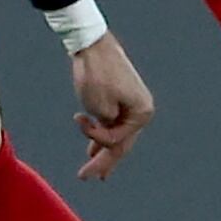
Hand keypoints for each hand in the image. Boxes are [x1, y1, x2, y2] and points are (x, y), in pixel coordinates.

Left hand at [67, 33, 154, 181]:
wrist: (91, 43)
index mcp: (141, 113)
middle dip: (103, 160)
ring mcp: (132, 104)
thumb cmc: (96, 74)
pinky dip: (101, 134)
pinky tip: (92, 147)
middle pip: (121, 143)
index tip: (79, 119)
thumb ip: (105, 131)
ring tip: (92, 170)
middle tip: (86, 177)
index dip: (96, 140)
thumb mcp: (99, 109)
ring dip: (102, 149)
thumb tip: (108, 136)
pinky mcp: (121, 98)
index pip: (119, 141)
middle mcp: (141, 110)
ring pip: (116, 134)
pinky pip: (112, 122)